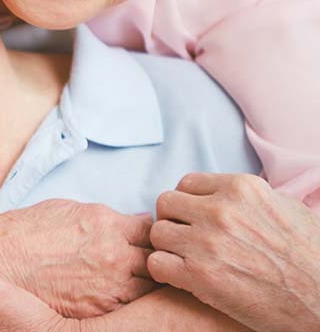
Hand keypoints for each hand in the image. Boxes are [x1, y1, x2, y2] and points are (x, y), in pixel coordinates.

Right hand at [0, 199, 154, 316]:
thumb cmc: (24, 232)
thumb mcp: (65, 209)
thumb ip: (103, 217)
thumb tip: (130, 221)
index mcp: (105, 223)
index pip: (151, 228)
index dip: (151, 232)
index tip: (146, 237)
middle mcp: (114, 254)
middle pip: (158, 258)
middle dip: (155, 257)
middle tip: (147, 259)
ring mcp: (110, 286)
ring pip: (151, 287)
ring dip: (147, 282)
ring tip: (135, 279)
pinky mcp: (99, 310)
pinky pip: (130, 306)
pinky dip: (129, 301)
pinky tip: (119, 295)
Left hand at [150, 172, 319, 331]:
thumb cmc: (312, 257)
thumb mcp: (286, 209)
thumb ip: (249, 198)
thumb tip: (227, 194)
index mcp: (242, 189)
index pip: (186, 183)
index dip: (187, 202)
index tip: (194, 218)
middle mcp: (221, 211)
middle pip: (166, 203)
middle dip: (173, 221)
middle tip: (186, 238)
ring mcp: (208, 243)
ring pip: (157, 232)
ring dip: (168, 247)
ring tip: (186, 259)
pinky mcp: (200, 276)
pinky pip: (157, 263)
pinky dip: (165, 272)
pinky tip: (183, 277)